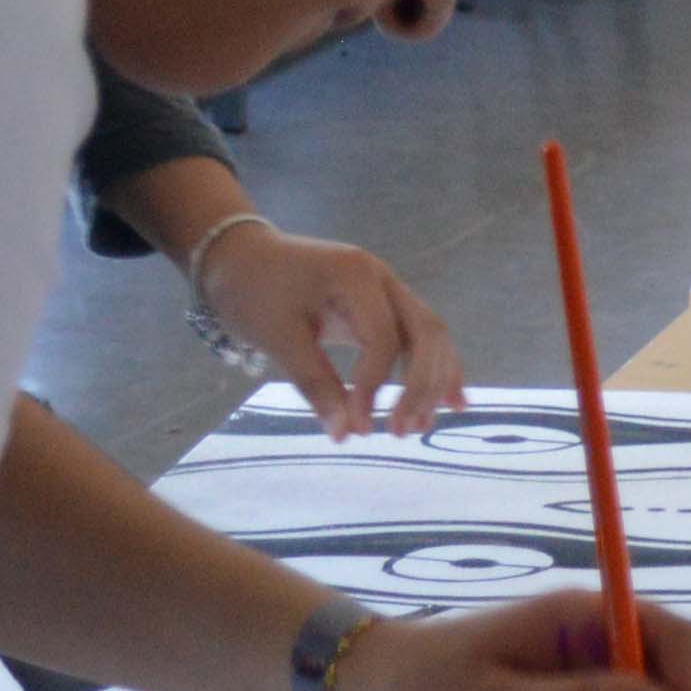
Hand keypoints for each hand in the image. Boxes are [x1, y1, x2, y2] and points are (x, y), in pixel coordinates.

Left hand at [198, 224, 465, 437]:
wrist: (239, 257)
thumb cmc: (252, 291)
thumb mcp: (277, 338)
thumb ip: (315, 383)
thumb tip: (346, 434)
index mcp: (356, 276)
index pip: (383, 338)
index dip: (374, 386)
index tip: (357, 426)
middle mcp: (383, 278)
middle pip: (425, 333)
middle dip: (420, 386)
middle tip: (401, 433)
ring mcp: (387, 290)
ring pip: (430, 336)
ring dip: (432, 382)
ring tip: (419, 426)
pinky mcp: (382, 306)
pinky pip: (419, 337)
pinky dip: (434, 369)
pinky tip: (451, 402)